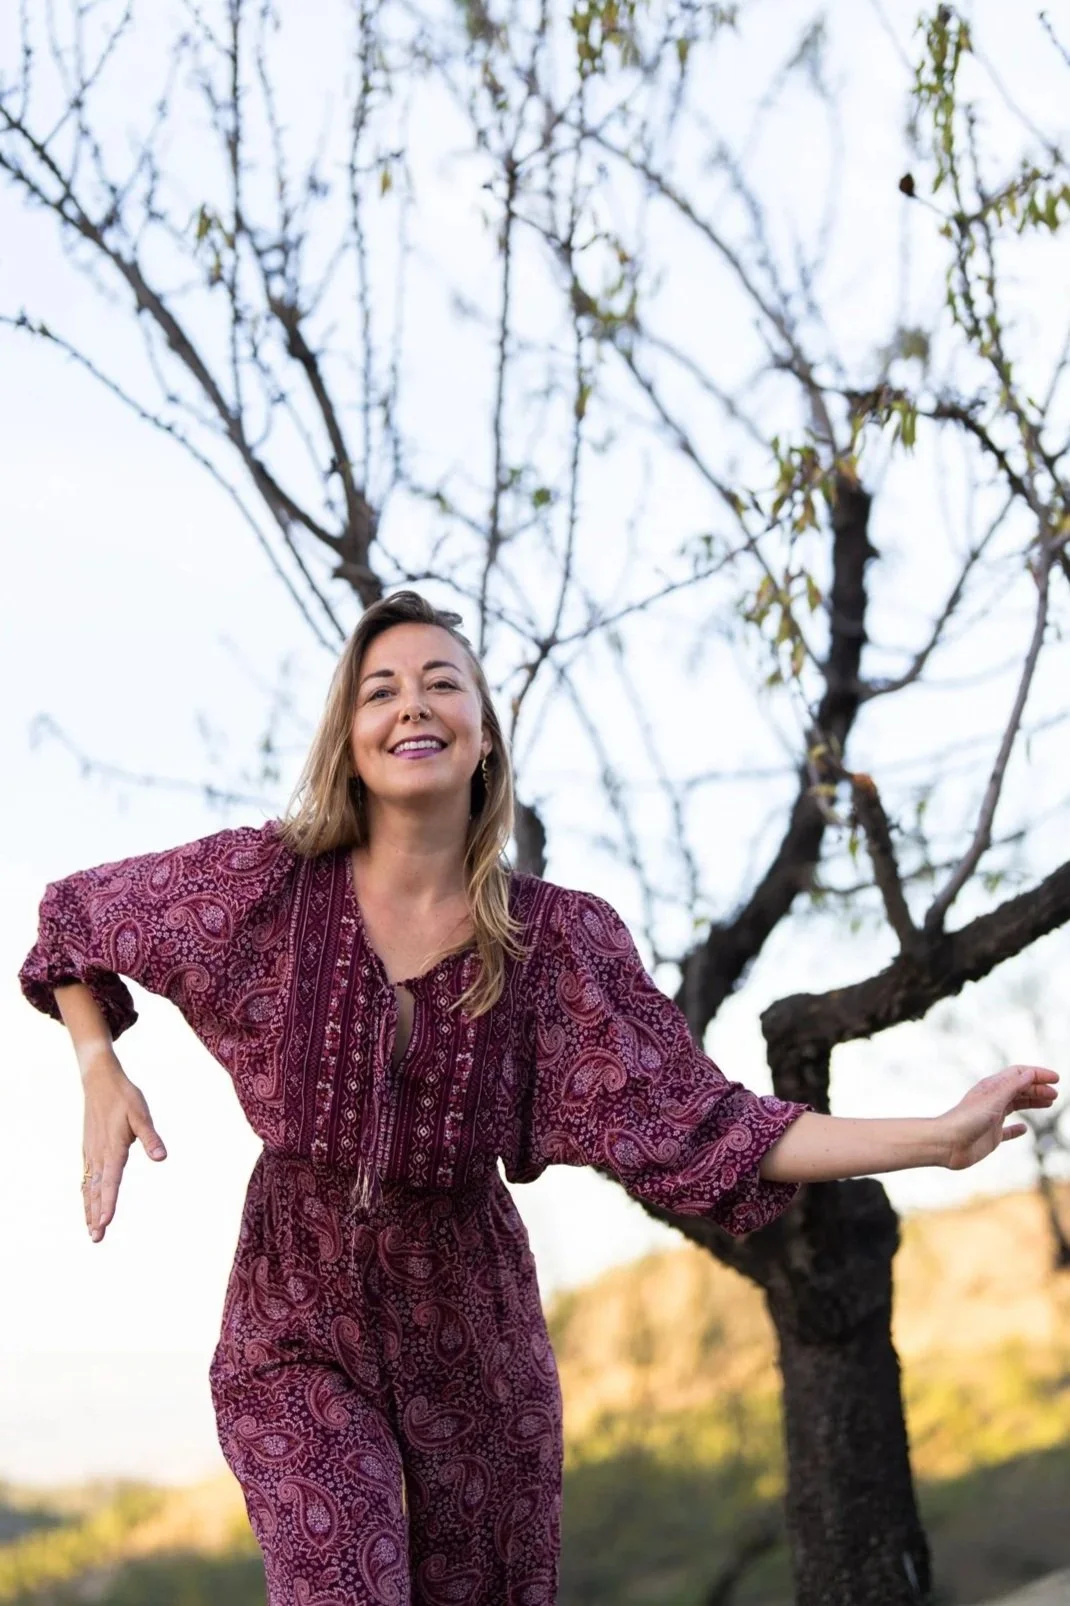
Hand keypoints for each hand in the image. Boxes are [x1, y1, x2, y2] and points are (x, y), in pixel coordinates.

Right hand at [80, 1051, 166, 1241]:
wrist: (99, 1080)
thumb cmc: (124, 1097)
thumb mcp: (141, 1114)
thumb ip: (150, 1137)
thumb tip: (161, 1157)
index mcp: (113, 1148)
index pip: (111, 1181)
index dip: (108, 1203)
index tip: (106, 1222)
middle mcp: (99, 1154)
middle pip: (97, 1190)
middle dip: (96, 1215)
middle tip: (96, 1238)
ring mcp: (91, 1152)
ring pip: (89, 1186)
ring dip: (89, 1208)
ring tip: (91, 1230)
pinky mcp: (89, 1149)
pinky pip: (86, 1177)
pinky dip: (86, 1193)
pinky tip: (87, 1203)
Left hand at [939, 1064, 1058, 1171]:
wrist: (946, 1144)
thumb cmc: (966, 1120)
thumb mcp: (993, 1100)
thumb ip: (1012, 1086)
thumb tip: (1030, 1073)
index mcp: (992, 1088)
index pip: (1018, 1075)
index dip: (1037, 1074)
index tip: (1056, 1079)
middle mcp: (992, 1100)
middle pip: (1019, 1089)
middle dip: (1038, 1089)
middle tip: (1055, 1095)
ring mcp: (992, 1118)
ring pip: (1016, 1106)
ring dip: (1032, 1103)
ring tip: (1049, 1103)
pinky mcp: (990, 1135)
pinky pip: (1007, 1130)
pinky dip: (1017, 1129)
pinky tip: (1024, 1129)